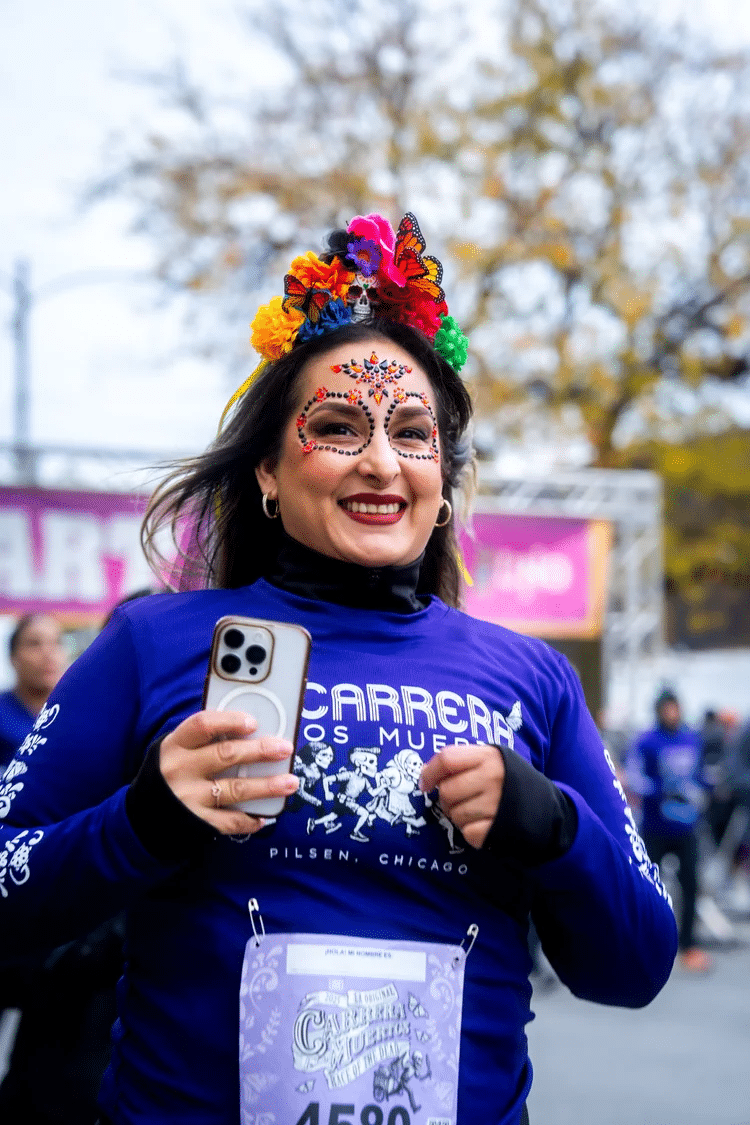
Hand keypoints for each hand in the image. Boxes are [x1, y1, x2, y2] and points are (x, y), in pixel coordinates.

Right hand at [159, 710, 298, 835]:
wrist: (141, 816)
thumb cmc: (169, 773)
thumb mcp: (178, 750)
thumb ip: (205, 740)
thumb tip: (251, 729)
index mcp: (176, 745)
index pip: (203, 725)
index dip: (229, 721)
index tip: (253, 722)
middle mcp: (181, 770)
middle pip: (226, 756)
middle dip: (260, 751)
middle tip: (285, 748)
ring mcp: (188, 798)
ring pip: (234, 789)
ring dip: (266, 786)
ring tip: (290, 782)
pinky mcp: (195, 823)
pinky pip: (228, 821)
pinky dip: (248, 819)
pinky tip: (264, 817)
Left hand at [419, 744, 504, 848]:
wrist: (550, 812)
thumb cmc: (513, 783)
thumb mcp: (494, 761)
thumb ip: (463, 761)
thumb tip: (425, 773)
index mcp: (490, 757)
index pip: (447, 759)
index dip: (430, 772)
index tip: (425, 784)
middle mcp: (493, 778)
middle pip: (446, 790)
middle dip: (447, 799)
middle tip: (460, 800)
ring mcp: (496, 804)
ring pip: (453, 814)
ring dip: (458, 816)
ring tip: (477, 812)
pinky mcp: (497, 829)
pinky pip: (466, 832)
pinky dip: (471, 832)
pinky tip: (485, 824)